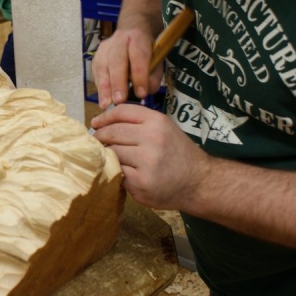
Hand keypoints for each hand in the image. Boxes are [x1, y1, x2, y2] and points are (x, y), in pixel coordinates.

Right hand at [91, 26, 162, 108]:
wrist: (133, 30)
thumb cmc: (147, 50)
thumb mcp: (157, 59)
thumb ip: (153, 76)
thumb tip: (145, 92)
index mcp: (138, 38)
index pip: (138, 56)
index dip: (139, 76)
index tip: (141, 94)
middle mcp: (119, 40)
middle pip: (116, 61)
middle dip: (117, 83)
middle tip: (119, 101)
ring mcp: (105, 47)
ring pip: (103, 67)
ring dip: (104, 88)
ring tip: (105, 104)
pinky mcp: (96, 55)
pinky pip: (96, 72)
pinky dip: (99, 86)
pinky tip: (102, 98)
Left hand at [91, 103, 210, 209]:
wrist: (199, 182)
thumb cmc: (178, 153)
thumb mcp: (164, 128)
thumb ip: (138, 123)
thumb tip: (103, 122)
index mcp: (157, 122)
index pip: (121, 112)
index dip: (105, 117)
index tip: (96, 123)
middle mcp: (152, 139)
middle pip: (112, 132)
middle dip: (100, 137)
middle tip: (97, 141)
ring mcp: (146, 162)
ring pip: (112, 153)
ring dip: (108, 155)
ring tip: (110, 156)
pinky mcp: (140, 183)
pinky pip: (118, 173)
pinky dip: (117, 172)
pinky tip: (123, 172)